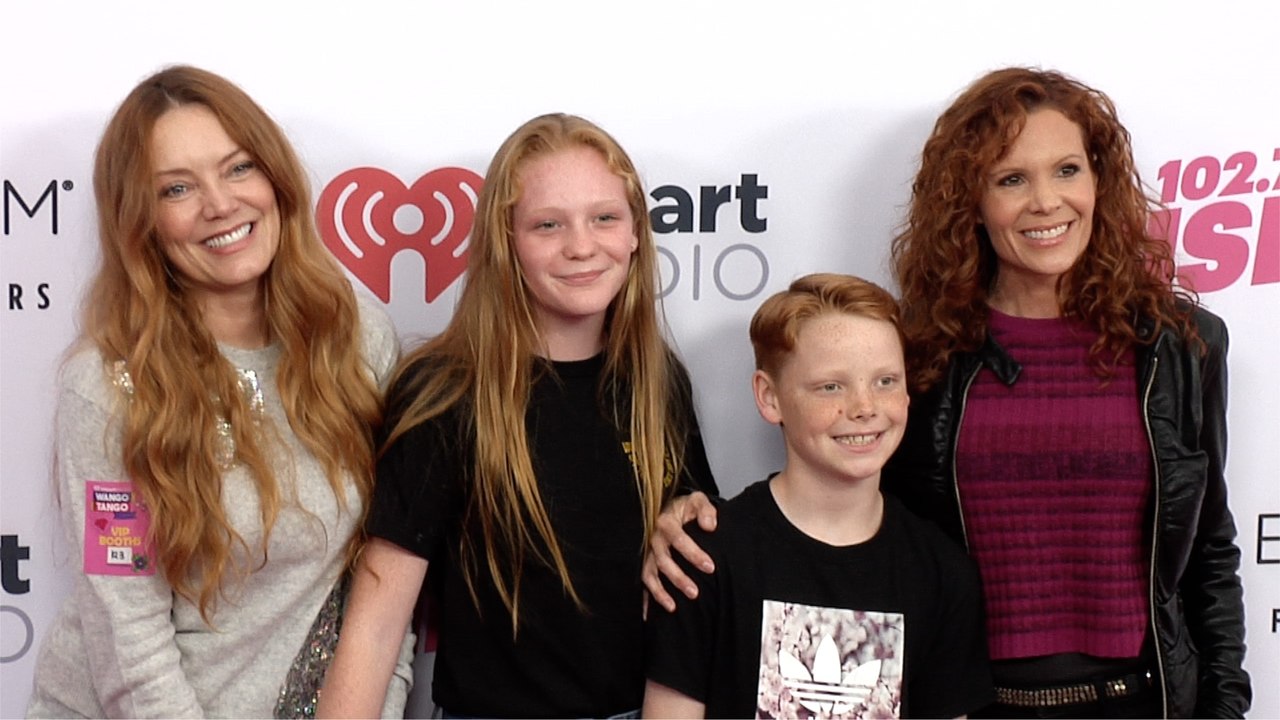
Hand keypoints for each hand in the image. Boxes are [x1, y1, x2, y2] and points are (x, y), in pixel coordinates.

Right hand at [642, 491, 717, 613]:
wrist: (668, 510)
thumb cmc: (685, 509)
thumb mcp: (697, 501)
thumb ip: (705, 510)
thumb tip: (711, 525)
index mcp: (665, 522)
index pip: (678, 539)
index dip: (693, 553)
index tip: (710, 567)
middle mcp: (653, 539)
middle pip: (663, 561)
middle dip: (678, 578)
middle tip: (694, 593)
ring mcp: (646, 553)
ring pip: (650, 574)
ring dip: (660, 592)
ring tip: (674, 607)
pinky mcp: (644, 564)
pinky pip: (642, 583)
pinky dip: (644, 600)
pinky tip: (649, 616)